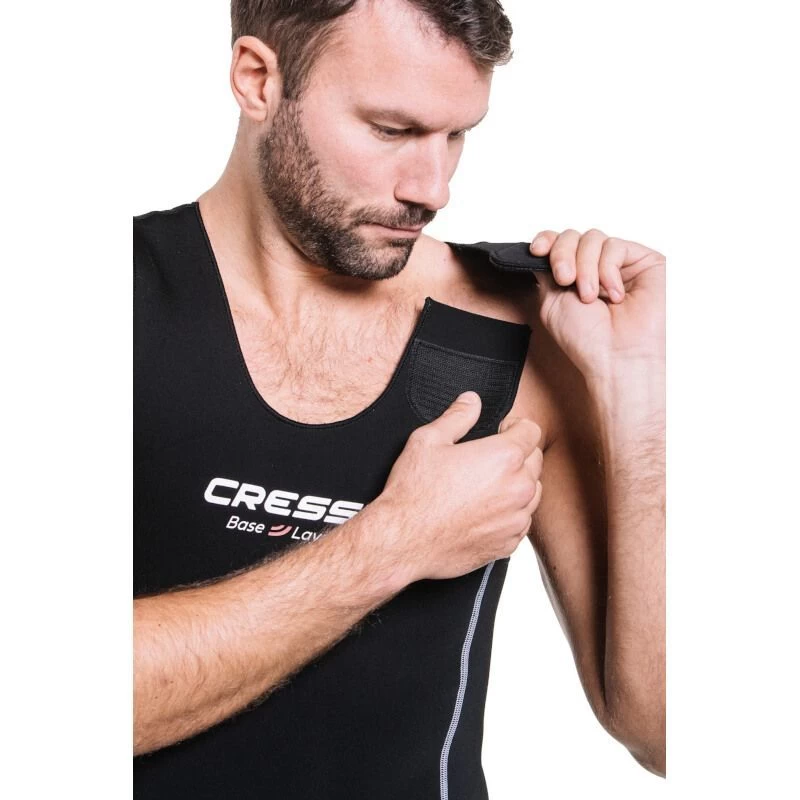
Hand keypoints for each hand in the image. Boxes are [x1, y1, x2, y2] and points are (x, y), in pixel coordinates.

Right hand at [375, 393, 542, 581]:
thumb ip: (457, 416)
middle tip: (488, 459)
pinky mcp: (508, 543)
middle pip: (535, 460)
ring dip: (516, 485)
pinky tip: (483, 511)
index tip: (499, 431)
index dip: (514, 426)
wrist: (403, 540)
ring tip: (485, 486)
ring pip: (532, 492)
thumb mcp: (428, 440)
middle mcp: (518, 488)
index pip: (531, 430)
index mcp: (504, 457)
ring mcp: (516, 519)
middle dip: (517, 454)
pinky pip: (521, 522)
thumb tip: (471, 401)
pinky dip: (509, 514)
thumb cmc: (413, 492)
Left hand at [529, 229, 664, 380]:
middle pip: (573, 236)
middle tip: (564, 280)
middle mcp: (598, 268)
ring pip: (592, 239)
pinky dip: (607, 270)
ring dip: (585, 268)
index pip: (560, 243)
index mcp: (575, 277)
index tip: (537, 250)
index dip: (548, 241)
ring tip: (590, 297)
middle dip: (563, 256)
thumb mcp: (552, 302)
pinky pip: (615, 246)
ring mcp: (622, 264)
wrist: (618, 357)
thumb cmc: (588, 340)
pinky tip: (614, 295)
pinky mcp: (645, 261)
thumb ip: (546, 271)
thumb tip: (541, 247)